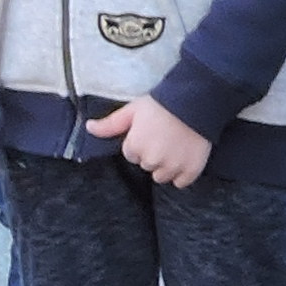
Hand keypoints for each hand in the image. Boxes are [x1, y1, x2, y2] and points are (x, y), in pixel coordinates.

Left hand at [90, 93, 212, 188]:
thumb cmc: (162, 104)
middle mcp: (152, 161)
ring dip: (167, 167)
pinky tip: (185, 158)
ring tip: (176, 148)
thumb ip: (110, 124)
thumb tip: (88, 127)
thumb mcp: (133, 110)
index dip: (140, 143)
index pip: (131, 155)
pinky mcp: (191, 170)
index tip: (151, 132)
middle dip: (153, 155)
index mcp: (135, 147)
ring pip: (162, 177)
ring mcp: (172, 167)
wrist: (196, 102)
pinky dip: (182, 174)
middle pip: (147, 166)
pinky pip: (181, 182)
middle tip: (165, 137)